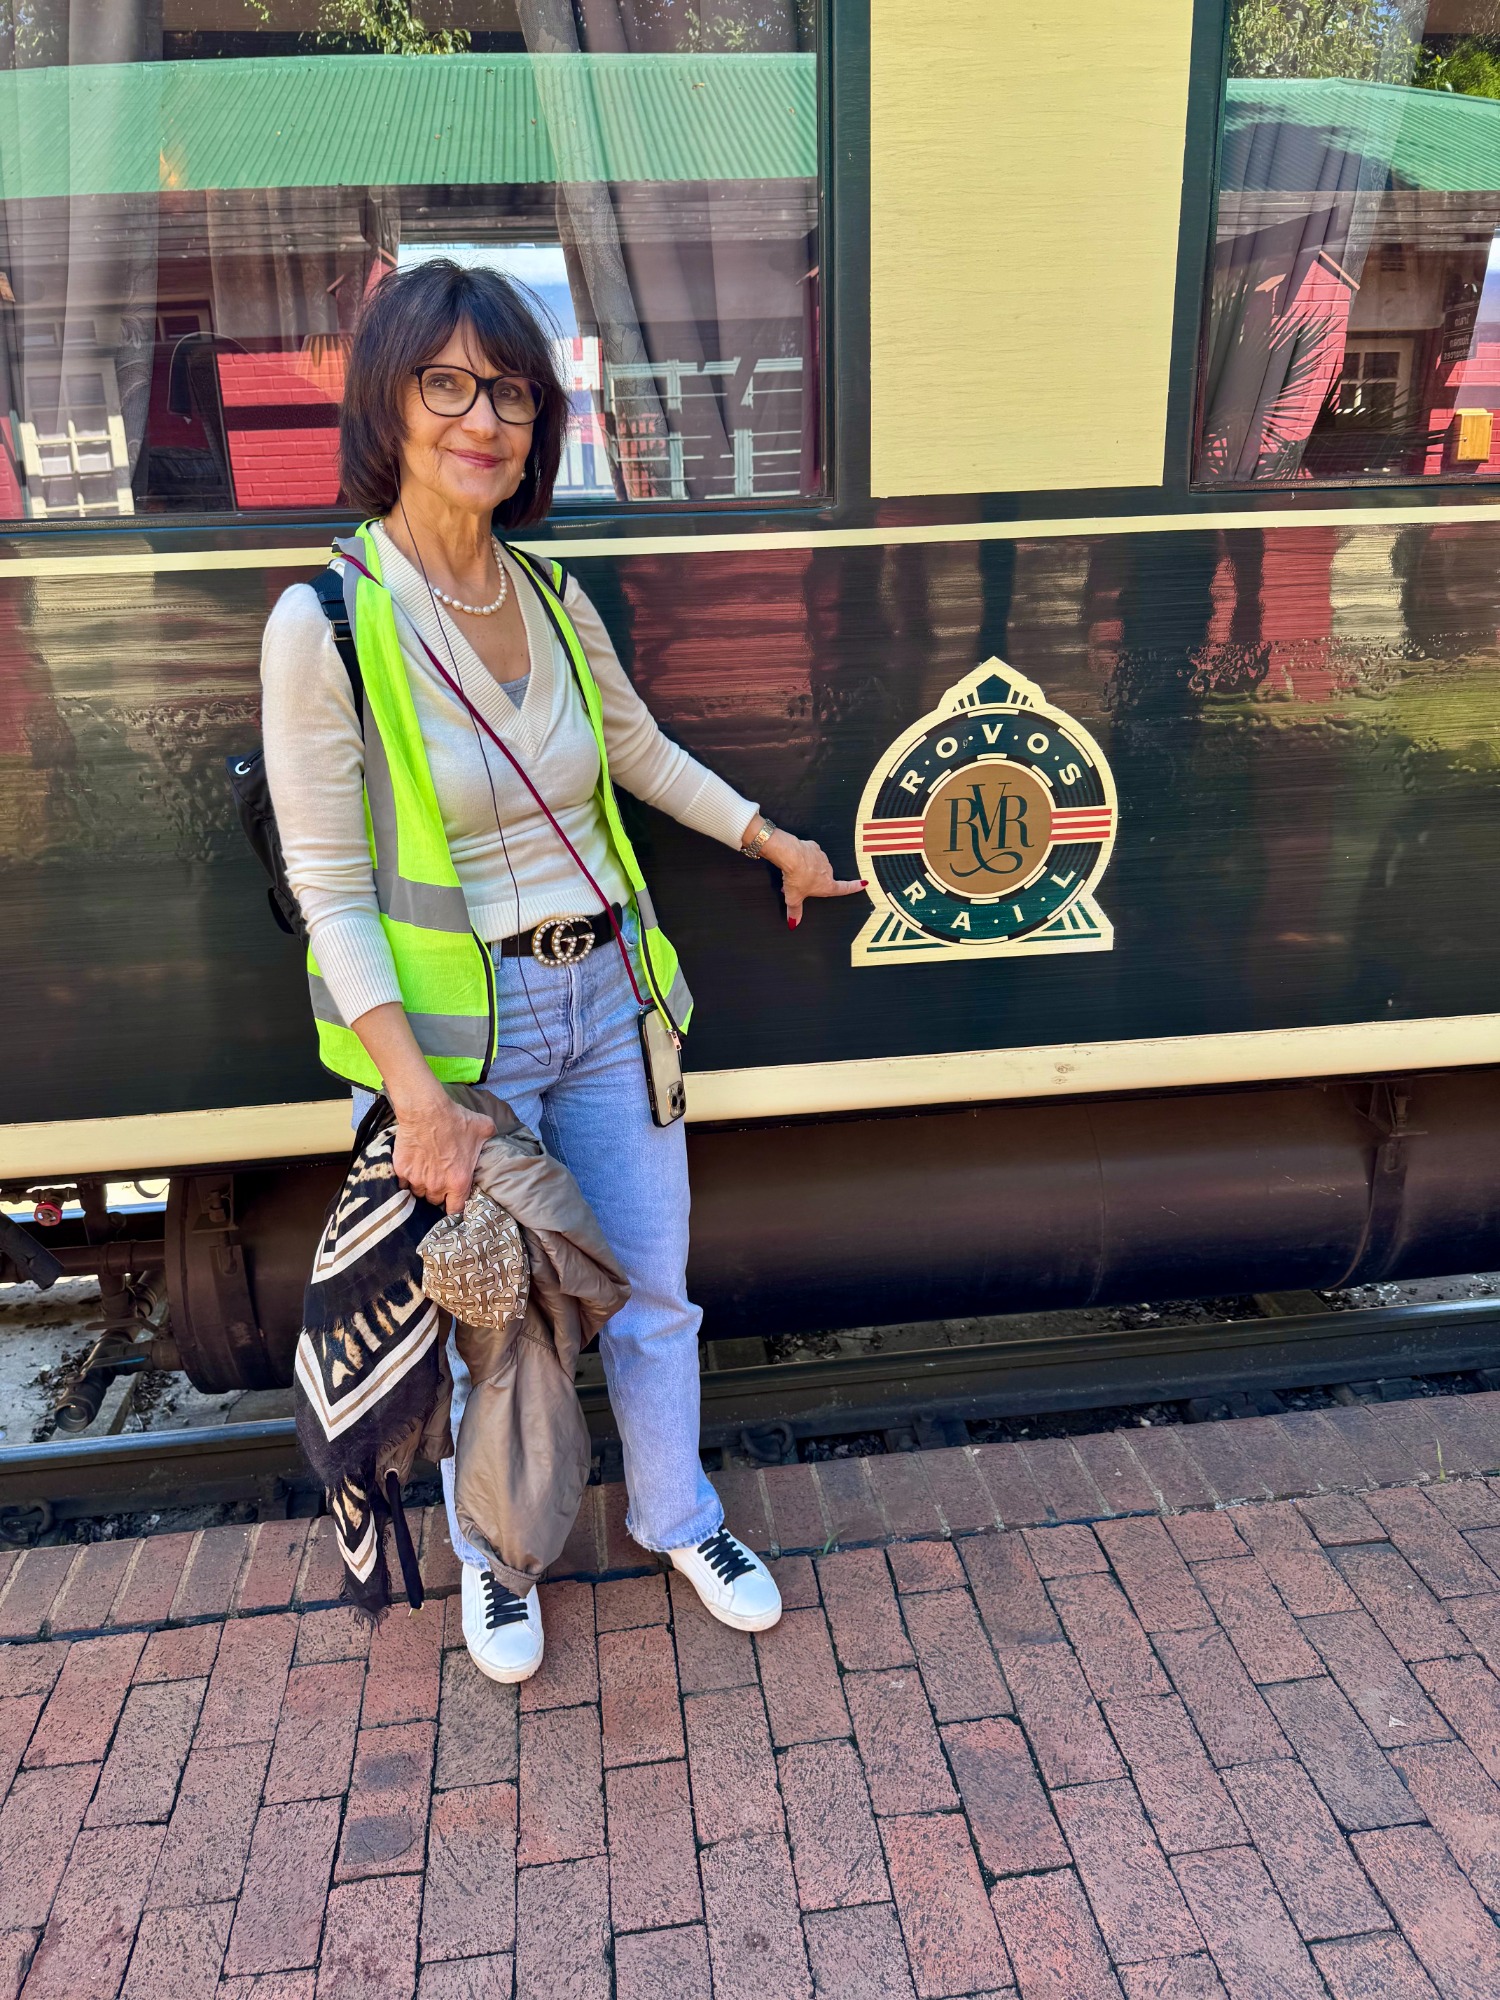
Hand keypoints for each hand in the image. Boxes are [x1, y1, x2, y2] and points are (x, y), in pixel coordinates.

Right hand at [390, 1087, 494, 1214]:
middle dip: (438, 1193)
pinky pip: (403, 1183)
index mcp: (459, 1182)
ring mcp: (417, 1179)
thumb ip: (490, 1137)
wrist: (426, 1110)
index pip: (456, 1209)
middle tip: (439, 1179)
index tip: (453, 1199)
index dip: (454, 1205)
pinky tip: (411, 1167)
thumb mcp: (483, 1128)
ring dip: (422, 1186)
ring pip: (418, 1192)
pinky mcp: (402, 1171)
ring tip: (425, 1172)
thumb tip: (495, 1136)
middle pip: (435, 1201)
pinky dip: (406, 1178)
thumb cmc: (455, 1119)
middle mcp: (437, 1186)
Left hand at [752, 821, 865, 928]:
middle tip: (800, 883)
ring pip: (816, 865)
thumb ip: (794, 911)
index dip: (854, 887)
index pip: (845, 888)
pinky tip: (795, 861)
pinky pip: (810, 854)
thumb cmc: (796, 875)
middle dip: (814, 880)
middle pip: (824, 877)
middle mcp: (827, 871)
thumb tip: (794, 921)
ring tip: (794, 872)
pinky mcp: (814, 848)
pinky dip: (804, 858)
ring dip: (808, 869)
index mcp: (827, 885)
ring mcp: (822, 858)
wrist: (791, 855)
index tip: (862, 884)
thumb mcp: (793, 898)